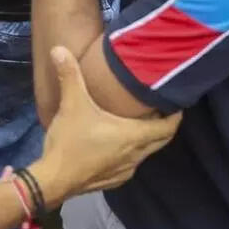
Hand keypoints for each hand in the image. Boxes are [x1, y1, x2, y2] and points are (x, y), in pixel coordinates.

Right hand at [26, 46, 181, 203]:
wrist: (51, 181)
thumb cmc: (69, 141)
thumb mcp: (71, 104)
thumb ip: (69, 74)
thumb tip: (59, 48)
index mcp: (133, 136)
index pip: (168, 127)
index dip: (176, 116)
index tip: (177, 103)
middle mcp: (135, 155)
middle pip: (161, 140)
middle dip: (164, 125)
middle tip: (160, 109)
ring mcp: (125, 170)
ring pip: (146, 152)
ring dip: (148, 139)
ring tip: (141, 122)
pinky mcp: (113, 181)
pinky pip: (132, 163)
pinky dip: (133, 152)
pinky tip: (120, 143)